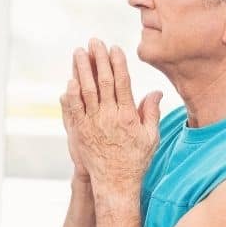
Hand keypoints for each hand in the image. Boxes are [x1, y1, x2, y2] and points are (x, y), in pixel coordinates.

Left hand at [62, 38, 162, 190]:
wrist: (115, 184)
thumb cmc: (135, 160)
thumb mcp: (150, 137)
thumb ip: (152, 113)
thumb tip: (156, 91)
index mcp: (128, 115)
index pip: (122, 82)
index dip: (117, 63)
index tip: (114, 48)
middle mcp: (109, 117)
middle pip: (102, 82)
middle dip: (98, 59)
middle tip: (93, 42)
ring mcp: (93, 124)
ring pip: (86, 92)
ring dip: (81, 70)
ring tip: (78, 53)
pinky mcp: (79, 132)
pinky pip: (74, 110)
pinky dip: (71, 94)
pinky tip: (69, 80)